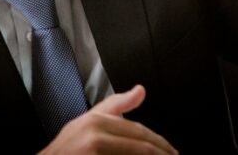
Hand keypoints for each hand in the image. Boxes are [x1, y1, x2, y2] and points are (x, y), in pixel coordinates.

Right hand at [38, 85, 177, 153]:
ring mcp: (92, 152)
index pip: (139, 131)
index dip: (160, 144)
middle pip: (141, 148)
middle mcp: (94, 136)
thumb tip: (141, 90)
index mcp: (96, 121)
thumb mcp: (87, 121)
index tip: (172, 152)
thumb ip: (116, 106)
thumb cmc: (65, 149)